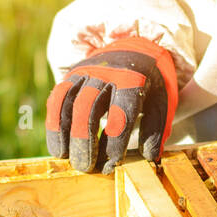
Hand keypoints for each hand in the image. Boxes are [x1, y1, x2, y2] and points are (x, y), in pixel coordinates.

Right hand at [45, 37, 178, 173]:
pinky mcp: (72, 74)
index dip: (115, 141)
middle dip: (84, 140)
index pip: (121, 112)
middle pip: (88, 107)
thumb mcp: (162, 101)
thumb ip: (156, 128)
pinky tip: (57, 146)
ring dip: (63, 132)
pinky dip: (54, 123)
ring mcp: (86, 72)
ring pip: (68, 102)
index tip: (112, 163)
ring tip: (65, 157)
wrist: (137, 49)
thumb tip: (149, 157)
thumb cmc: (151, 84)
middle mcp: (107, 73)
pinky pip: (58, 98)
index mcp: (133, 79)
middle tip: (85, 166)